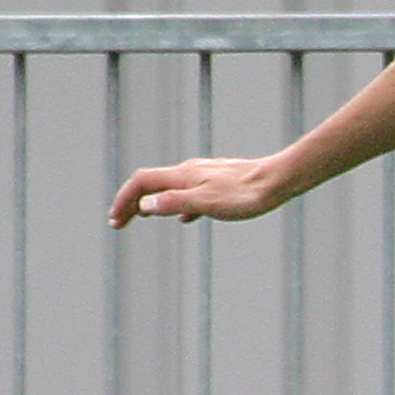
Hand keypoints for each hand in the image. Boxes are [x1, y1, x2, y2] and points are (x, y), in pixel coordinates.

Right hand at [108, 157, 281, 226]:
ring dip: (153, 203)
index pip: (142, 183)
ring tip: (142, 218)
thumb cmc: (247, 194)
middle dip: (132, 203)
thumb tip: (145, 207)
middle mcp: (191, 171)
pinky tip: (185, 218)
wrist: (279, 180)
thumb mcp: (208, 203)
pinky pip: (191, 193)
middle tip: (120, 222)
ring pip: (171, 188)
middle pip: (152, 184)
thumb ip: (176, 203)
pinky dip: (178, 205)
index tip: (115, 219)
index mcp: (184, 176)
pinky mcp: (220, 183)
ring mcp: (206, 176)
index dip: (124, 199)